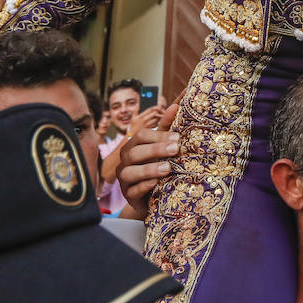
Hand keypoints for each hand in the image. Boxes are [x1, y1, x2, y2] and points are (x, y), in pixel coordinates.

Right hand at [118, 103, 180, 220]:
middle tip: (176, 149)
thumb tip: (175, 106)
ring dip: (148, 169)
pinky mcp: (128, 196)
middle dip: (155, 150)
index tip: (178, 138)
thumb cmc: (157, 165)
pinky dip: (144, 186)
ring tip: (167, 168)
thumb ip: (166, 128)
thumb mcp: (162, 146)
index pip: (140, 136)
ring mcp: (124, 179)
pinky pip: (132, 191)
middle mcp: (125, 161)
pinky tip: (156, 184)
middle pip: (134, 152)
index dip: (158, 136)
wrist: (152, 196)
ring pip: (129, 172)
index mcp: (133, 146)